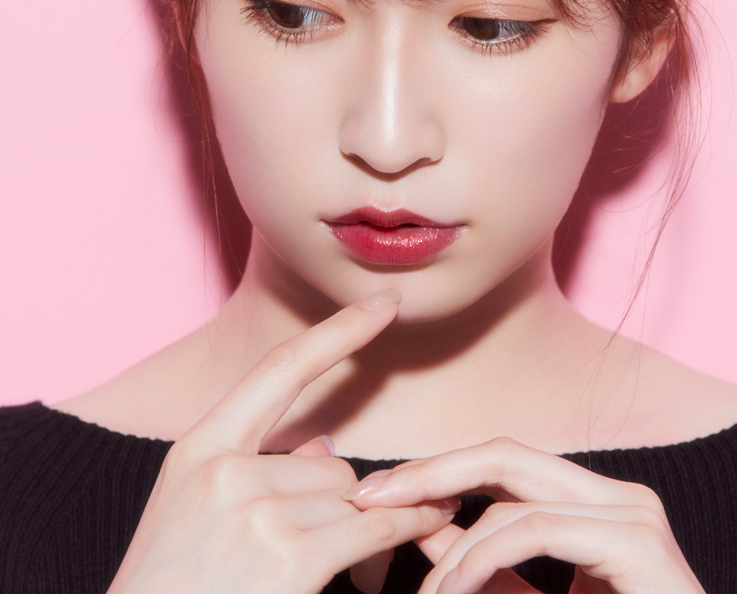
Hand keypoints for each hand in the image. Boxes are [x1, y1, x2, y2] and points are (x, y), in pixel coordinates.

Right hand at [107, 289, 457, 593]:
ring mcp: (259, 514)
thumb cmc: (172, 581)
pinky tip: (431, 519)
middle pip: (330, 460)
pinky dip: (409, 524)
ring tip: (328, 564)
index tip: (384, 303)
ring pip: (351, 496)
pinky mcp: (292, 560)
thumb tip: (326, 445)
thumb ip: (258, 467)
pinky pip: (375, 526)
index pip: (281, 370)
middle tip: (309, 544)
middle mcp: (228, 471)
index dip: (339, 331)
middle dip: (334, 500)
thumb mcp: (195, 507)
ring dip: (356, 527)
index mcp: (201, 447)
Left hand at [344, 438, 704, 593]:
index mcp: (592, 502)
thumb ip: (480, 560)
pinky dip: (484, 557)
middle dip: (430, 473)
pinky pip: (539, 530)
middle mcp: (616, 494)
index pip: (502, 463)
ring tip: (426, 592)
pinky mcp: (638, 542)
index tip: (377, 493)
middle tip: (368, 497)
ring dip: (455, 546)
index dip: (437, 470)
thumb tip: (423, 526)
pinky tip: (453, 587)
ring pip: (516, 499)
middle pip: (505, 458)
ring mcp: (633, 513)